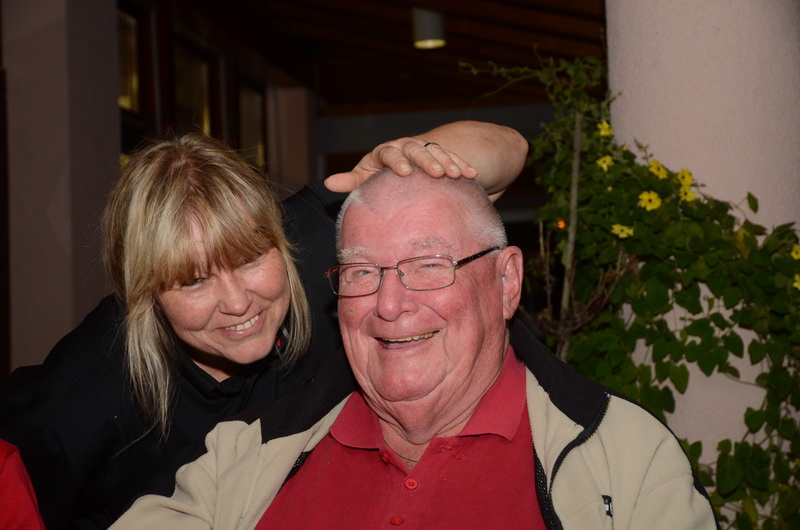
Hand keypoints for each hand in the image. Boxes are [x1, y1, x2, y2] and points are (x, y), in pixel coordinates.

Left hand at [324, 121, 527, 201]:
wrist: (404, 168)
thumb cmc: (379, 178)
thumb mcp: (366, 178)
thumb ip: (351, 181)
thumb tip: (329, 183)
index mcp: (385, 152)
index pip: (389, 152)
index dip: (396, 161)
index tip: (403, 172)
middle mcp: (405, 147)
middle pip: (416, 149)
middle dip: (427, 160)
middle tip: (436, 173)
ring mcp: (425, 150)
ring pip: (438, 152)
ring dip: (448, 163)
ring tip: (456, 175)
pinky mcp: (442, 156)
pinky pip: (454, 159)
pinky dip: (463, 166)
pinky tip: (471, 176)